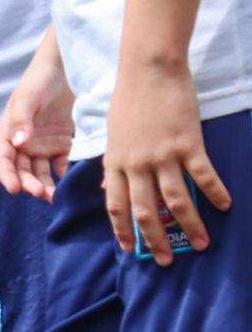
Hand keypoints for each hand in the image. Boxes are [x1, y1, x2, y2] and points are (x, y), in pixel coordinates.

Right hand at [0, 57, 73, 202]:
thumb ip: (21, 120)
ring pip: (40, 170)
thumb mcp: (27, 97)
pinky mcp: (62, 142)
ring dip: (44, 184)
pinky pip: (61, 163)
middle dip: (29, 183)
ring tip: (53, 196)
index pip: (4, 159)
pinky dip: (63, 173)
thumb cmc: (40, 78)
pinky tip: (67, 179)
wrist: (67, 65)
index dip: (7, 175)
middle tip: (41, 193)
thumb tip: (19, 144)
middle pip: (22, 169)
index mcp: (9, 131)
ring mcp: (43, 143)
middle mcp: (23, 141)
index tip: (16, 189)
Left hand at [103, 64, 230, 263]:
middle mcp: (136, 164)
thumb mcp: (112, 135)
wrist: (148, 70)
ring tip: (202, 244)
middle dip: (155, 239)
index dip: (122, 231)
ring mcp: (162, 155)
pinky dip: (215, 193)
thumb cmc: (128, 99)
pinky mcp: (187, 143)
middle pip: (143, 210)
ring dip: (190, 225)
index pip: (115, 206)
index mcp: (115, 163)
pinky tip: (225, 206)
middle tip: (166, 261)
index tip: (130, 251)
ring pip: (175, 200)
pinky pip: (203, 175)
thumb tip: (106, 187)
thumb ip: (113, 164)